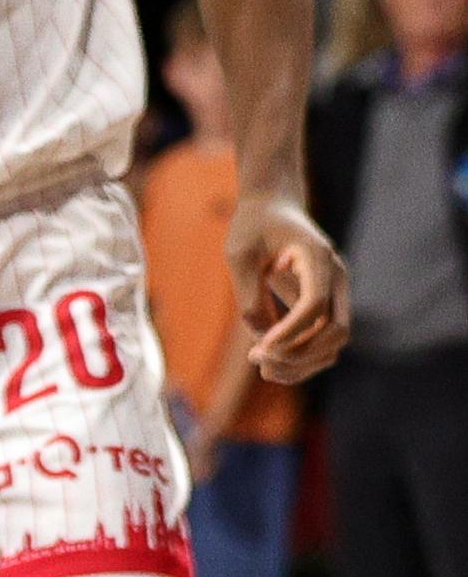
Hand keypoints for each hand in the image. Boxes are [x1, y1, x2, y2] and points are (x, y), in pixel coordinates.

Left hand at [228, 196, 347, 385]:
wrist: (274, 208)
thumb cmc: (253, 227)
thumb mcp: (239, 253)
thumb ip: (249, 294)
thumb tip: (261, 337)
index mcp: (316, 257)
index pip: (315, 304)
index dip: (291, 331)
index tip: (260, 348)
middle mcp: (336, 277)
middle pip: (335, 331)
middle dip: (300, 353)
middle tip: (259, 360)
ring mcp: (336, 293)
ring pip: (334, 342)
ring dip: (304, 363)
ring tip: (263, 369)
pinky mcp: (326, 305)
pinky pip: (324, 341)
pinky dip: (304, 358)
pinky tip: (271, 362)